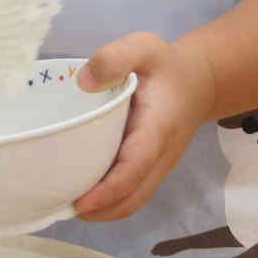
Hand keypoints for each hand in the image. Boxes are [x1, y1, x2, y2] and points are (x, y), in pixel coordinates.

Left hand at [72, 33, 216, 222]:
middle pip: (133, 197)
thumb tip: (84, 83)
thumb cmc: (165, 65)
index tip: (79, 202)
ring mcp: (158, 166)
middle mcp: (161, 155)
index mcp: (157, 127)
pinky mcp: (152, 169)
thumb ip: (115, 57)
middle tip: (58, 206)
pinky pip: (133, 194)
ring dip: (103, 211)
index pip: (135, 167)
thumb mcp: (143, 46)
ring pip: (134, 201)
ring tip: (64, 204)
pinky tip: (82, 194)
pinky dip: (109, 203)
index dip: (108, 190)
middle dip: (99, 211)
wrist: (199, 80)